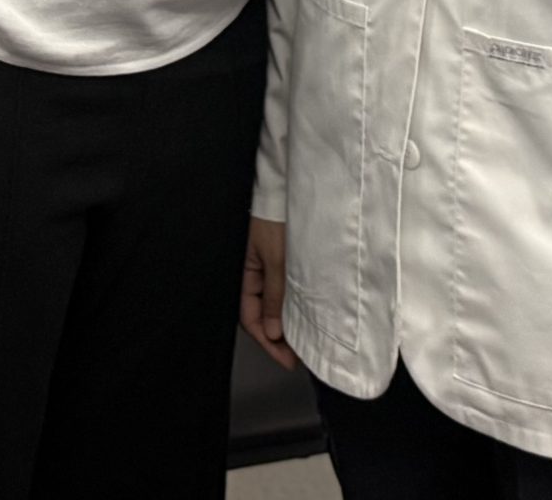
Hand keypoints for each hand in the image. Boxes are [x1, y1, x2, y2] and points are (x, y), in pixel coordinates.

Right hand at [241, 218, 296, 368]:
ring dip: (286, 323)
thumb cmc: (276, 218)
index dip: (267, 343)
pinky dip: (292, 306)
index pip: (251, 318)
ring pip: (274, 305)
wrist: (285, 190)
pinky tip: (304, 315)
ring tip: (304, 341)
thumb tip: (272, 332)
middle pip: (262, 315)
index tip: (286, 360)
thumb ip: (274, 296)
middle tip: (297, 356)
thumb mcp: (278, 260)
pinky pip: (284, 291)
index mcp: (247, 274)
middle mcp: (256, 274)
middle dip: (278, 338)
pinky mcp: (283, 261)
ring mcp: (270, 268)